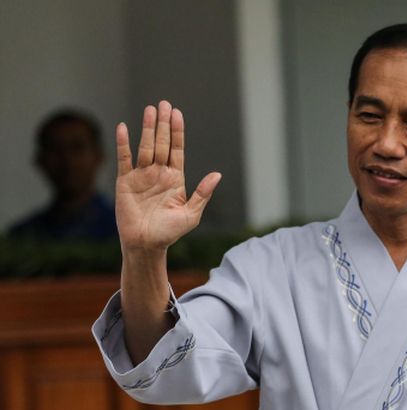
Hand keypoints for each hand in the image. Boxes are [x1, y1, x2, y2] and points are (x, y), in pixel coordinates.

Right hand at [116, 100, 220, 255]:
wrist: (146, 244)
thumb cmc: (170, 232)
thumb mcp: (191, 213)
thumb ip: (202, 193)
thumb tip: (217, 174)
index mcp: (175, 179)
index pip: (177, 150)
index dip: (177, 132)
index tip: (178, 114)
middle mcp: (158, 174)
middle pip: (161, 144)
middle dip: (163, 124)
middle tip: (165, 103)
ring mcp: (141, 176)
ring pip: (145, 146)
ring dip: (148, 128)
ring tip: (150, 109)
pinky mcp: (125, 181)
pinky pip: (125, 159)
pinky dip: (124, 143)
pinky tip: (124, 127)